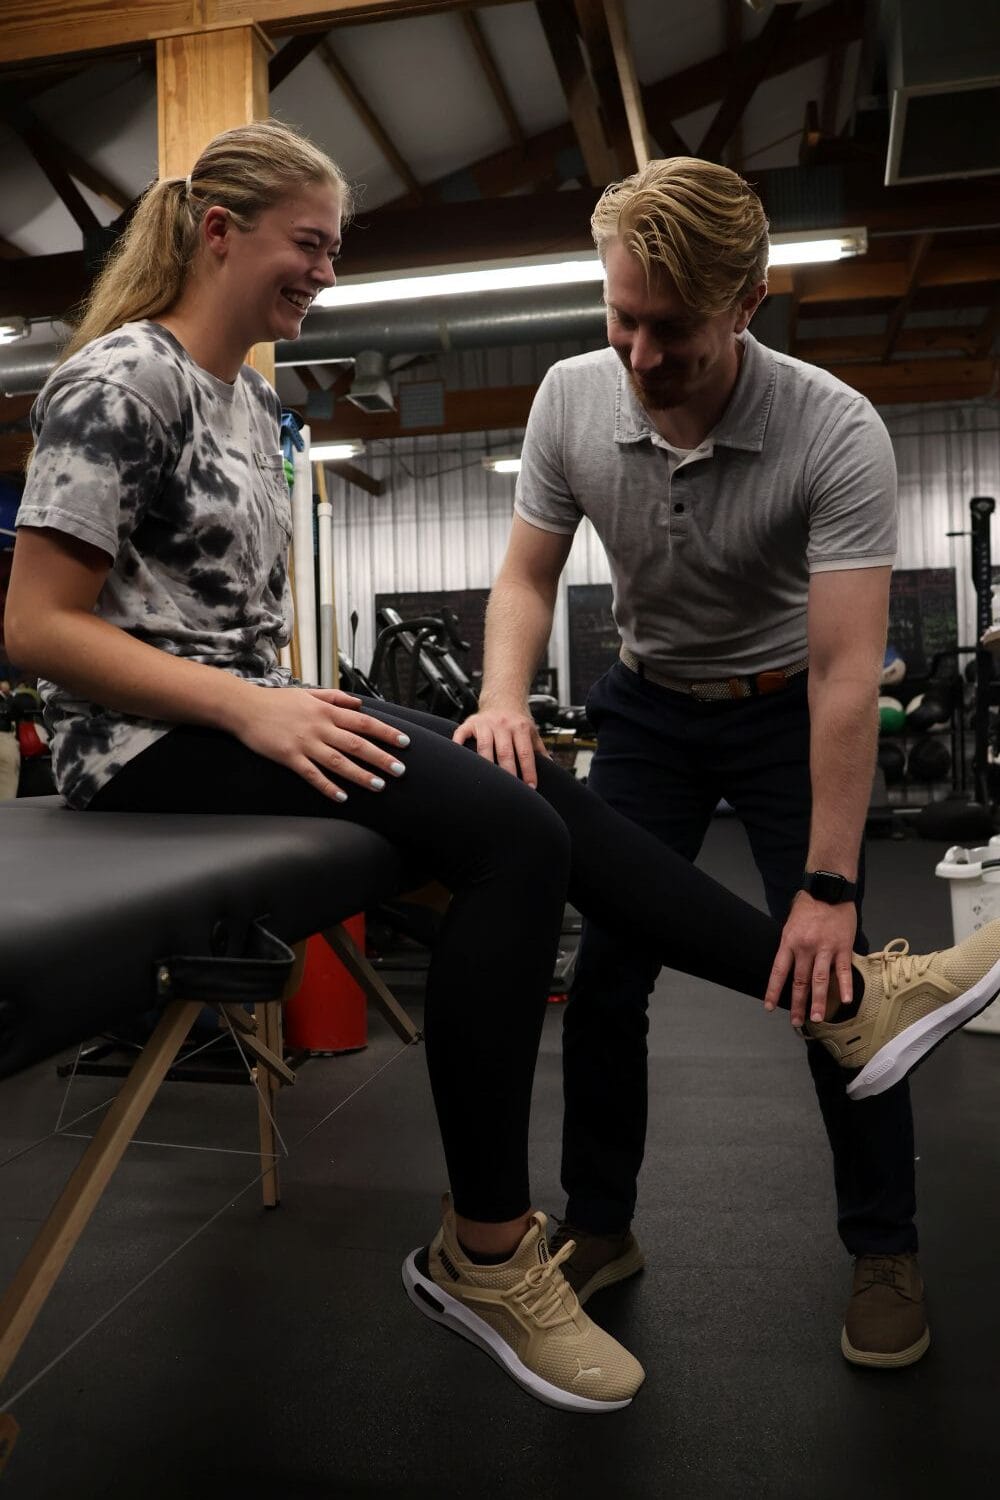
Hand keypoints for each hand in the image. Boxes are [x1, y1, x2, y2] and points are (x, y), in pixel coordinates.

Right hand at [225, 684, 409, 801]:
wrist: (243, 708)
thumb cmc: (276, 701)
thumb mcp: (308, 692)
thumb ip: (335, 697)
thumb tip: (359, 703)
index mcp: (326, 710)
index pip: (364, 722)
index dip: (386, 732)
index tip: (404, 742)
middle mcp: (319, 726)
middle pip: (357, 743)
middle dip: (380, 757)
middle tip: (400, 770)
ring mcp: (304, 742)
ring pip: (338, 761)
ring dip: (360, 775)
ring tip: (379, 785)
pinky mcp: (289, 756)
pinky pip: (312, 774)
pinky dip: (327, 786)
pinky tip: (342, 797)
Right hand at [452, 704, 548, 785]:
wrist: (503, 698)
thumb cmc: (518, 720)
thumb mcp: (532, 731)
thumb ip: (540, 750)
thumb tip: (552, 769)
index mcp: (520, 728)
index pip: (525, 753)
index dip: (528, 771)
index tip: (530, 787)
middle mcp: (503, 725)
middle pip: (505, 753)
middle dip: (508, 773)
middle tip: (510, 791)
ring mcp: (485, 724)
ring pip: (484, 747)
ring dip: (486, 764)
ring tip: (489, 782)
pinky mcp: (470, 723)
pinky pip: (461, 734)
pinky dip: (458, 745)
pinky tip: (460, 759)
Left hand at [762, 893, 857, 1027]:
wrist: (829, 889)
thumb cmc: (808, 906)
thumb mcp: (790, 924)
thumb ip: (790, 946)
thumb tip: (788, 967)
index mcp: (789, 942)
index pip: (779, 972)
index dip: (773, 991)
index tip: (770, 1007)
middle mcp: (805, 947)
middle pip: (800, 981)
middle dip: (797, 1004)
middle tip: (796, 1022)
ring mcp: (825, 948)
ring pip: (820, 980)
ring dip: (818, 1001)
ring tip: (816, 1018)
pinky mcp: (843, 947)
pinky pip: (843, 970)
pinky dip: (845, 986)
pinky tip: (846, 1000)